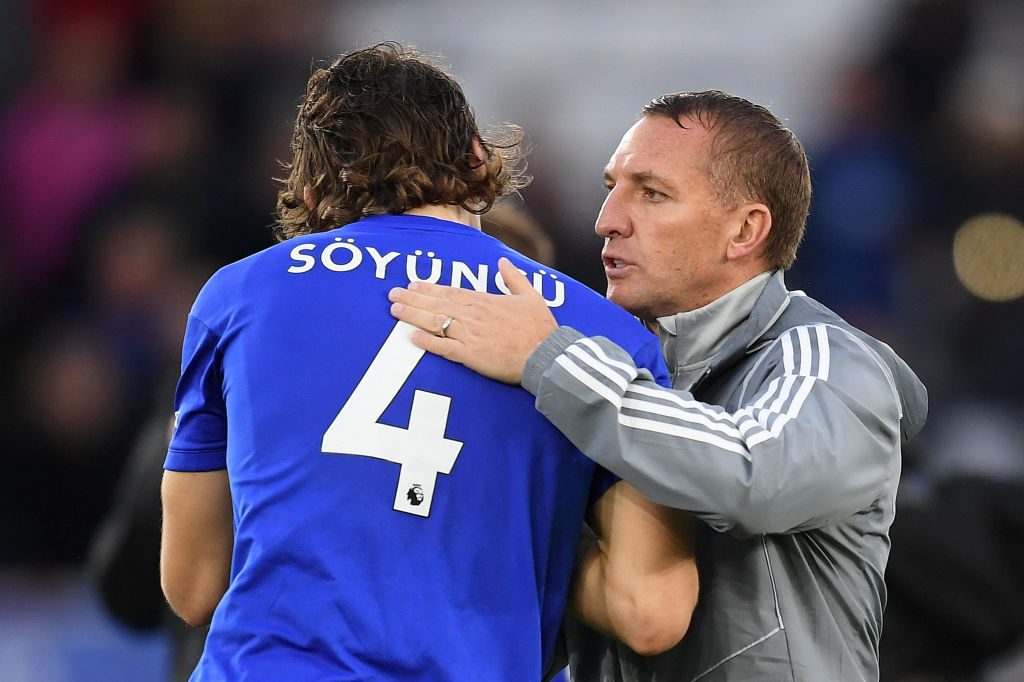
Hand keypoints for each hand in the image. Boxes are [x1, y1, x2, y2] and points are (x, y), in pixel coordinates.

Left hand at [388, 257, 558, 383]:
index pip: (450, 291)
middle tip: (392, 295)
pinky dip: (427, 342)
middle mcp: (473, 315)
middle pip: (436, 304)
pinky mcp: (470, 355)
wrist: (545, 355)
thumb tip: (503, 262)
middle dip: (412, 299)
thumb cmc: (540, 328)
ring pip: (435, 322)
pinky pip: (443, 347)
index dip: (429, 288)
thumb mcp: (531, 296)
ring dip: (413, 315)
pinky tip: (412, 337)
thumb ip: (514, 278)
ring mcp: (469, 335)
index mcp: (484, 301)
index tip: (412, 285)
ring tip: (395, 311)